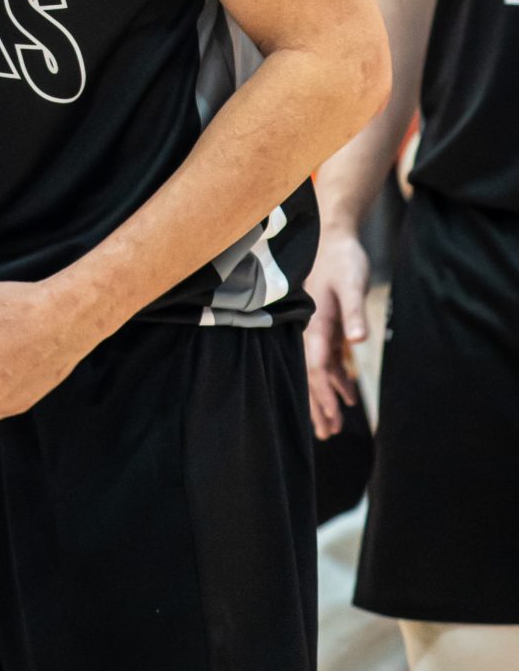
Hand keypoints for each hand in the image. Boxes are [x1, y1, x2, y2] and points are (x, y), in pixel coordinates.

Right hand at [304, 231, 369, 439]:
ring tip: (331, 427)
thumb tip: (357, 341)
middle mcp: (312, 330)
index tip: (330, 416)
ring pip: (319, 370)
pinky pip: (328, 358)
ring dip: (325, 396)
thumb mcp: (351, 284)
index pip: (316, 365)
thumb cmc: (342, 259)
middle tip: (326, 435)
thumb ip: (353, 313)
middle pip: (313, 374)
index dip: (321, 391)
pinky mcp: (329, 325)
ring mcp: (319, 329)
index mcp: (315, 323)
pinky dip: (336, 378)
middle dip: (319, 404)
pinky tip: (346, 395)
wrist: (334, 235)